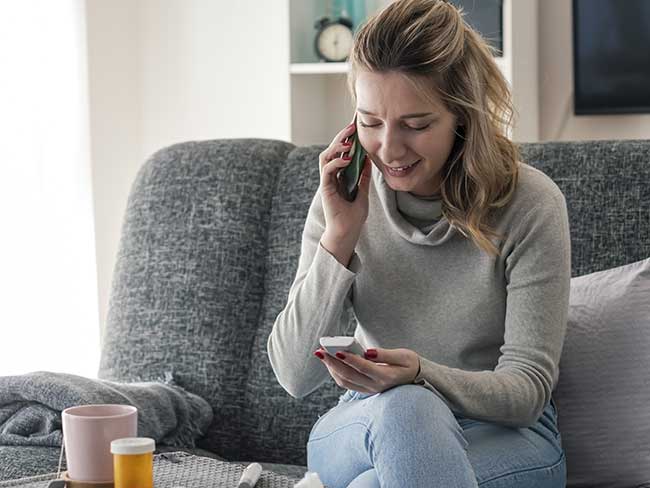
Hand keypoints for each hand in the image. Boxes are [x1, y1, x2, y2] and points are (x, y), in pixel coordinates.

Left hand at [313, 347, 420, 393]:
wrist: (416, 378)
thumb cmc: (410, 363)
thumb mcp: (403, 356)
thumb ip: (385, 354)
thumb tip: (367, 352)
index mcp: (386, 377)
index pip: (364, 368)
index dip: (350, 359)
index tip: (337, 351)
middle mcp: (376, 386)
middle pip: (349, 375)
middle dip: (332, 362)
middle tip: (319, 351)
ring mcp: (369, 390)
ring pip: (345, 381)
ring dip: (331, 368)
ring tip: (322, 354)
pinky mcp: (365, 390)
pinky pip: (346, 383)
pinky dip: (335, 373)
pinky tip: (330, 362)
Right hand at [318, 116, 371, 244]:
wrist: (347, 232)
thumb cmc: (353, 216)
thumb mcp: (363, 192)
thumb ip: (363, 176)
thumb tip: (368, 159)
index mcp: (339, 176)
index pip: (340, 152)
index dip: (346, 139)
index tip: (356, 126)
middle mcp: (331, 176)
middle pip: (332, 150)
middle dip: (341, 137)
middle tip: (352, 126)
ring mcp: (327, 182)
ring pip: (326, 157)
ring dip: (336, 147)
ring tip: (348, 141)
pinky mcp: (325, 189)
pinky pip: (327, 171)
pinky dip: (335, 163)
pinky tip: (346, 160)